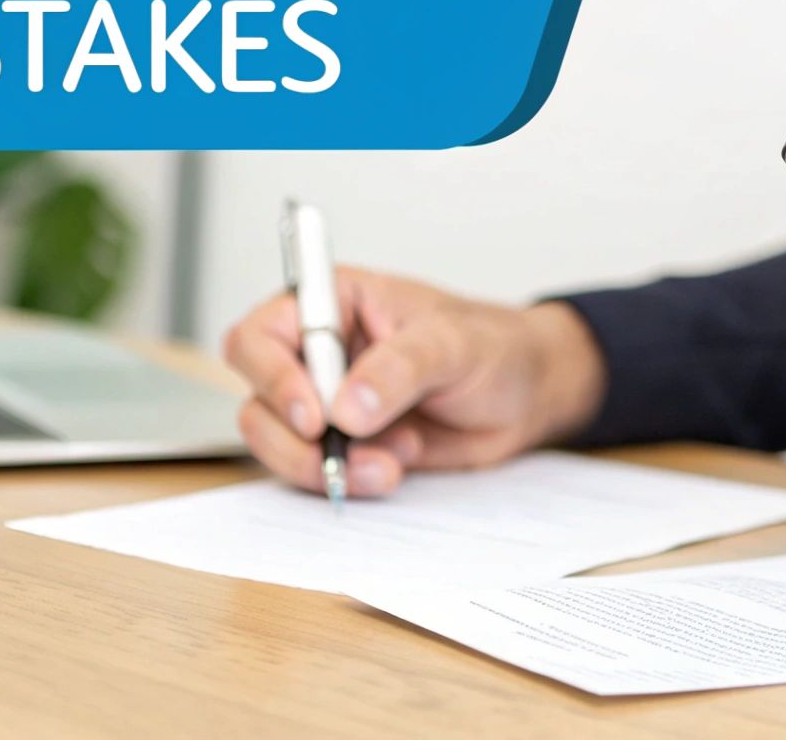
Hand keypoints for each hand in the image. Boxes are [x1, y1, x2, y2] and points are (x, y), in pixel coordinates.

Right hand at [223, 267, 606, 496]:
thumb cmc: (492, 347)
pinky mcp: (346, 446)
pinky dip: (348, 482)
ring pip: (279, 446)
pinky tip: (395, 470)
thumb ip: (399, 368)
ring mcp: (328, 405)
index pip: (260, 336)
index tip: (315, 416)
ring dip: (323, 467)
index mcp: (332, 305)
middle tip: (341, 455)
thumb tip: (346, 408)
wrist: (527, 396)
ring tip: (389, 467)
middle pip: (258, 402)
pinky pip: (316, 473)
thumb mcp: (452, 344)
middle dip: (293, 440)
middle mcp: (317, 355)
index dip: (273, 378)